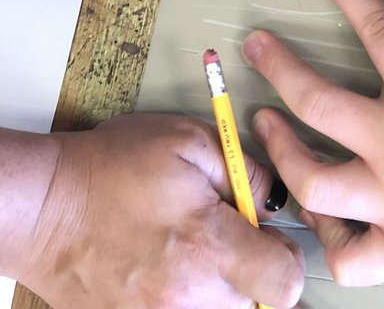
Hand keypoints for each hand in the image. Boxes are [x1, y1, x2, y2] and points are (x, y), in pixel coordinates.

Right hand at [19, 113, 303, 308]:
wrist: (46, 207)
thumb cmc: (111, 167)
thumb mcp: (190, 141)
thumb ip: (244, 170)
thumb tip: (272, 197)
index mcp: (208, 246)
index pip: (285, 281)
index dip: (287, 255)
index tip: (269, 233)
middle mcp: (188, 296)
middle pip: (257, 303)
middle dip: (253, 268)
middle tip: (226, 231)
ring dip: (221, 284)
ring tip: (193, 247)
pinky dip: (188, 296)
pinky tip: (169, 265)